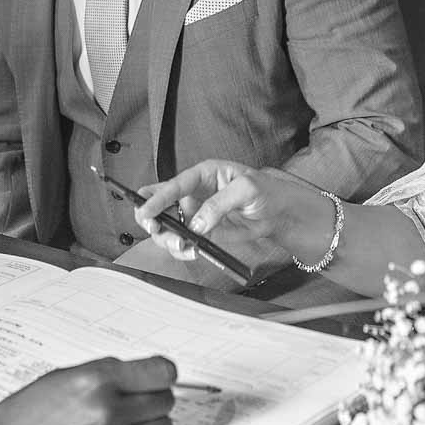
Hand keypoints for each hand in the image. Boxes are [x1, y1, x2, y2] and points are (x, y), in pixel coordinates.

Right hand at [0, 355, 175, 424]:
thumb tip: (145, 375)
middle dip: (152, 400)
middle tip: (132, 404)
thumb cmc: (19, 418)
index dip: (161, 374)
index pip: (162, 372)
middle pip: (165, 402)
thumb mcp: (59, 378)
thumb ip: (104, 374)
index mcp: (96, 381)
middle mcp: (109, 413)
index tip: (158, 378)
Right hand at [134, 161, 331, 267]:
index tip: (145, 211)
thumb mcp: (246, 189)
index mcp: (202, 174)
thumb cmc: (266, 191)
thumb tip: (198, 223)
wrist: (279, 213)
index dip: (157, 198)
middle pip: (160, 205)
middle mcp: (193, 193)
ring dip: (167, 239)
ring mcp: (195, 214)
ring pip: (167, 227)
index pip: (174, 185)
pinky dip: (181, 249)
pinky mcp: (201, 232)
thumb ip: (220, 204)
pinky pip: (182, 241)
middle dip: (152, 219)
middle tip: (156, 230)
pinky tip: (191, 250)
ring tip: (182, 246)